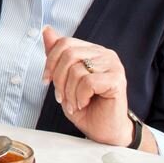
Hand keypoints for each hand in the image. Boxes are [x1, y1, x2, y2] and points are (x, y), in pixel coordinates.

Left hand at [41, 27, 133, 146]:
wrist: (105, 132)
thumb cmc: (87, 108)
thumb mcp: (64, 80)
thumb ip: (57, 56)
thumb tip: (47, 30)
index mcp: (92, 51)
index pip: (65, 43)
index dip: (50, 62)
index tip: (46, 80)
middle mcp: (104, 54)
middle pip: (68, 54)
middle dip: (58, 80)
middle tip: (62, 97)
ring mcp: (113, 65)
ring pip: (76, 70)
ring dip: (69, 92)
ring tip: (75, 103)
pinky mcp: (117, 79)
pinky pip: (87, 82)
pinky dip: (80, 96)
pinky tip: (84, 103)